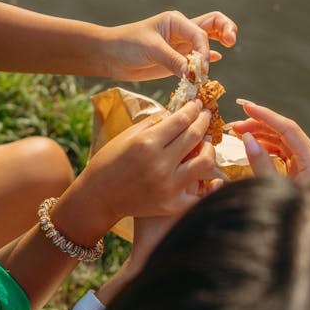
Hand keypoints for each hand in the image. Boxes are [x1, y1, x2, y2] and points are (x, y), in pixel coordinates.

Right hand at [75, 99, 216, 234]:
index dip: (193, 109)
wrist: (99, 196)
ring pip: (204, 163)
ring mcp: (168, 186)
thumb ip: (153, 123)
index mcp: (147, 143)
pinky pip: (200, 193)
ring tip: (206, 144)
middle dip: (203, 122)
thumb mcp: (127, 136)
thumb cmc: (109, 162)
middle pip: (194, 137)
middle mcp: (160, 163)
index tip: (197, 104)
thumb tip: (177, 111)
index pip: (181, 120)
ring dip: (209, 149)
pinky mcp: (171, 204)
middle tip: (206, 116)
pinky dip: (208, 183)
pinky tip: (210, 174)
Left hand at [102, 9, 237, 80]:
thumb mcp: (150, 49)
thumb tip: (193, 74)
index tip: (200, 69)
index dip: (204, 51)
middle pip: (213, 24)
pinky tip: (215, 60)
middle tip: (232, 41)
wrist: (110, 55)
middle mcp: (182, 30)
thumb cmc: (126, 45)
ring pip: (208, 40)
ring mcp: (181, 45)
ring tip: (228, 46)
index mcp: (176, 21)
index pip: (201, 33)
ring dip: (218, 43)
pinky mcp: (177, 59)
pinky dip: (209, 58)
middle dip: (226, 29)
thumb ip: (173, 60)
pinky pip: (199, 56)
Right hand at [230, 100, 309, 182]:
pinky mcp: (303, 173)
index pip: (288, 129)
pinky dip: (267, 147)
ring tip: (237, 133)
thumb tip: (247, 139)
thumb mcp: (274, 189)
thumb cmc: (294, 218)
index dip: (265, 115)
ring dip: (260, 135)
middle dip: (259, 125)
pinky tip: (251, 145)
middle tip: (233, 125)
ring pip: (283, 142)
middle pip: (285, 133)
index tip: (245, 106)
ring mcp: (309, 167)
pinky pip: (284, 153)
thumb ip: (261, 164)